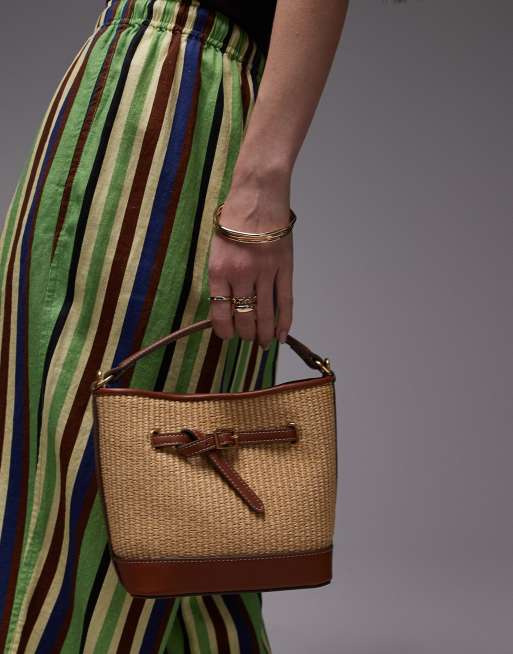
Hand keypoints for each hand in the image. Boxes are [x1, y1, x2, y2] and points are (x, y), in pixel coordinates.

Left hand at [207, 174, 293, 348]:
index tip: (227, 336)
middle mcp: (241, 275)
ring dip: (264, 333)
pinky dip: (285, 321)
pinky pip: (285, 301)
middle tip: (247, 339)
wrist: (257, 196)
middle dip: (244, 334)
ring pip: (265, 314)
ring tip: (264, 343)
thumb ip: (221, 277)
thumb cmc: (233, 220)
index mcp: (219, 271)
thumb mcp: (216, 249)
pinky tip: (282, 334)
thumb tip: (227, 306)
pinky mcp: (284, 267)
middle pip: (244, 317)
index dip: (224, 331)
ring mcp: (265, 272)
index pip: (220, 313)